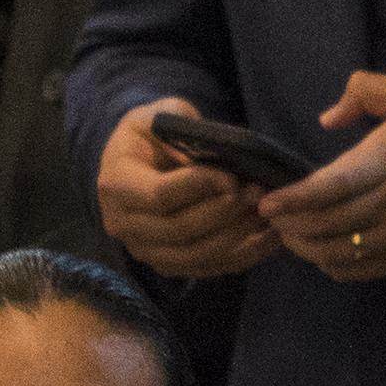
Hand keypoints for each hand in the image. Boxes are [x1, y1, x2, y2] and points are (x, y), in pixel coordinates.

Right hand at [96, 98, 274, 278]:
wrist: (135, 163)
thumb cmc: (151, 135)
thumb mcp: (160, 116)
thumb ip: (182, 131)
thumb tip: (214, 157)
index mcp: (116, 185)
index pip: (158, 195)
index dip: (198, 187)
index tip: (233, 177)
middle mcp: (122, 224)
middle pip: (178, 229)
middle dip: (223, 212)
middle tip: (258, 192)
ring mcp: (143, 249)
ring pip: (193, 255)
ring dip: (235, 236)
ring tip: (264, 212)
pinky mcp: (166, 264)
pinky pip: (206, 269)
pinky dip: (241, 256)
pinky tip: (269, 237)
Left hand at [258, 72, 385, 279]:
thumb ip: (369, 92)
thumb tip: (327, 118)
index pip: (331, 186)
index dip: (293, 199)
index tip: (268, 202)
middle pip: (326, 224)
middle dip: (289, 225)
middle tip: (272, 218)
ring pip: (336, 253)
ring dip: (304, 247)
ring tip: (290, 234)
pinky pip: (357, 271)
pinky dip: (330, 265)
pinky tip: (323, 250)